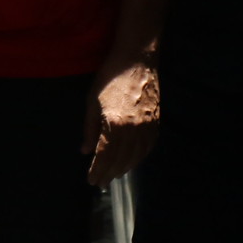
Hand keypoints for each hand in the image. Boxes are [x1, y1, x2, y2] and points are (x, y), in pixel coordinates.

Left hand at [85, 55, 159, 184]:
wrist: (137, 60)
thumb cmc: (109, 78)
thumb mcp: (92, 102)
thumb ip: (90, 129)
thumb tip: (85, 151)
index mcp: (115, 125)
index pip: (105, 156)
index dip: (97, 170)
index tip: (91, 181)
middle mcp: (133, 130)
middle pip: (120, 159)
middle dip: (109, 173)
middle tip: (101, 182)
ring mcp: (147, 127)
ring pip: (136, 156)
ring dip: (124, 168)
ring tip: (114, 174)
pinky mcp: (156, 122)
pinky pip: (148, 147)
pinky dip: (139, 157)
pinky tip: (132, 160)